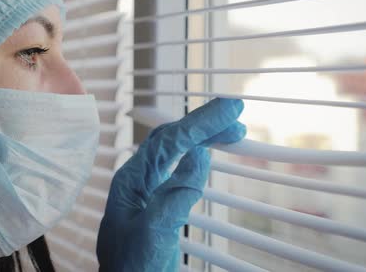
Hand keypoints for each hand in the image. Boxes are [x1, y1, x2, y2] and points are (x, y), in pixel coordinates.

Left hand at [97, 98, 245, 271]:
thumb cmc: (133, 267)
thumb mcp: (155, 230)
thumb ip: (177, 193)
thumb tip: (200, 155)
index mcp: (131, 180)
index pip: (169, 140)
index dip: (200, 121)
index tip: (227, 109)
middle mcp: (138, 179)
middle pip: (172, 139)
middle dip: (203, 123)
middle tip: (234, 112)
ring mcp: (147, 191)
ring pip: (175, 152)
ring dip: (202, 138)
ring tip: (231, 130)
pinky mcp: (158, 203)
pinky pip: (179, 170)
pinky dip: (197, 157)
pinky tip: (208, 153)